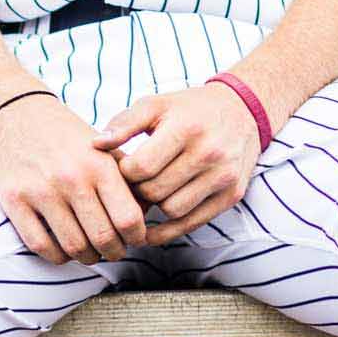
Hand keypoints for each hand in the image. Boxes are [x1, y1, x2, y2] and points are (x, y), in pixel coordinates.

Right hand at [0, 94, 147, 264]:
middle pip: (103, 238)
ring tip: (91, 250)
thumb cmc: (67, 136)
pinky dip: (58, 256)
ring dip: (88, 257)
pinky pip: (41, 246)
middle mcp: (70, 177)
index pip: (129, 219)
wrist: (17, 114)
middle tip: (114, 248)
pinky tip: (65, 247)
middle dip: (114, 251)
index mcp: (98, 164)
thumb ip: (128, 181)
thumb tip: (149, 216)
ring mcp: (40, 190)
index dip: (137, 237)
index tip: (134, 237)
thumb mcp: (104, 149)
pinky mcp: (14, 200)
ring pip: (74, 247)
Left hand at [93, 85, 262, 244]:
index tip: (123, 169)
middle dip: (138, 191)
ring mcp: (223, 176)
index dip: (125, 173)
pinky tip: (152, 229)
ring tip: (149, 194)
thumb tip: (96, 145)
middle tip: (133, 185)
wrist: (242, 110)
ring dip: (155, 207)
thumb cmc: (189, 109)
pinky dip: (169, 231)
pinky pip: (193, 223)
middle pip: (155, 191)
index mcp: (185, 128)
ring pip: (173, 210)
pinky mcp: (232, 195)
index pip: (141, 167)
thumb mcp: (155, 105)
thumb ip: (123, 123)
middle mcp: (208, 153)